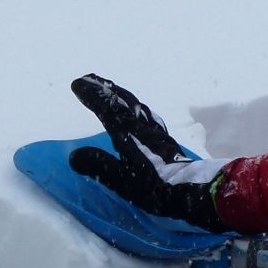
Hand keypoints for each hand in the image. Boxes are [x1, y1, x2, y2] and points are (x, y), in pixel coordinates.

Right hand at [67, 74, 230, 231]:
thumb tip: (74, 156)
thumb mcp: (123, 182)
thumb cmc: (157, 188)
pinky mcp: (165, 139)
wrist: (194, 189)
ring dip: (120, 95)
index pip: (107, 108)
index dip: (92, 96)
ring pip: (135, 105)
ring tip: (109, 90)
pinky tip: (138, 112)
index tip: (77, 84)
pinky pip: (146, 115)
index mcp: (129, 135)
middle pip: (122, 101)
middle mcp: (142, 127)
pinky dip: (135, 107)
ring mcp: (156, 131)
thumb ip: (99, 167)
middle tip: (89, 79)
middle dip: (105, 88)